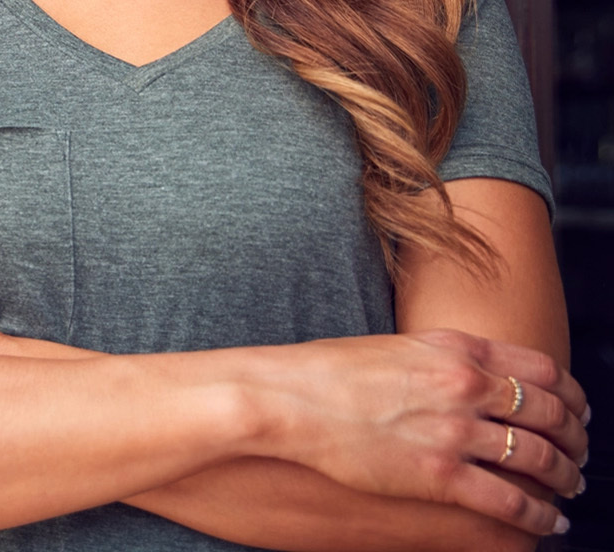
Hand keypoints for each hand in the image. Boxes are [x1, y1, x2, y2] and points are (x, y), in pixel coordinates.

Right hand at [257, 328, 587, 536]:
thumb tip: (468, 376)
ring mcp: (454, 431)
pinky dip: (537, 515)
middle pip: (550, 414)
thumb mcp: (394, 347)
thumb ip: (439, 359)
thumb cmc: (326, 372)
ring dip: (564, 477)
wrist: (288, 399)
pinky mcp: (440, 476)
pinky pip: (510, 501)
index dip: (570, 394)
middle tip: (579, 452)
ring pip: (539, 459)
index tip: (574, 409)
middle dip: (575, 438)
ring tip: (568, 487)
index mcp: (454, 349)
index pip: (543, 370)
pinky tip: (545, 521)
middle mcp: (464, 385)